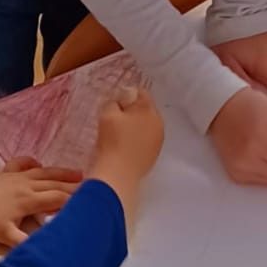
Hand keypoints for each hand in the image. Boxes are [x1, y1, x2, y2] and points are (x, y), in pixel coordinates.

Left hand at [0, 157, 82, 246]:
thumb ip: (27, 243)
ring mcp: (16, 177)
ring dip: (62, 172)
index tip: (89, 202)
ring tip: (78, 172)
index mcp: (29, 199)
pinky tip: (38, 163)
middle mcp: (26, 185)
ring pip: (45, 172)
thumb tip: (46, 249)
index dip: (75, 200)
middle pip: (56, 184)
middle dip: (76, 185)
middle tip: (92, 186)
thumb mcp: (6, 237)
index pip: (59, 198)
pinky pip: (22, 164)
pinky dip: (32, 162)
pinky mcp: (5, 174)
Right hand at [89, 87, 164, 211]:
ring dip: (135, 126)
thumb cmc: (112, 140)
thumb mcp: (108, 113)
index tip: (114, 105)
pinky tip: (125, 147)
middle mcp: (159, 123)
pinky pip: (145, 140)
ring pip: (146, 126)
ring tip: (118, 135)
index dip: (126, 96)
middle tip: (114, 120)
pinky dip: (136, 140)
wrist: (118, 174)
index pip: (140, 93)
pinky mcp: (154, 155)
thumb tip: (125, 97)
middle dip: (132, 111)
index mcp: (149, 110)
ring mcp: (158, 140)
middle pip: (145, 109)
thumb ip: (116, 100)